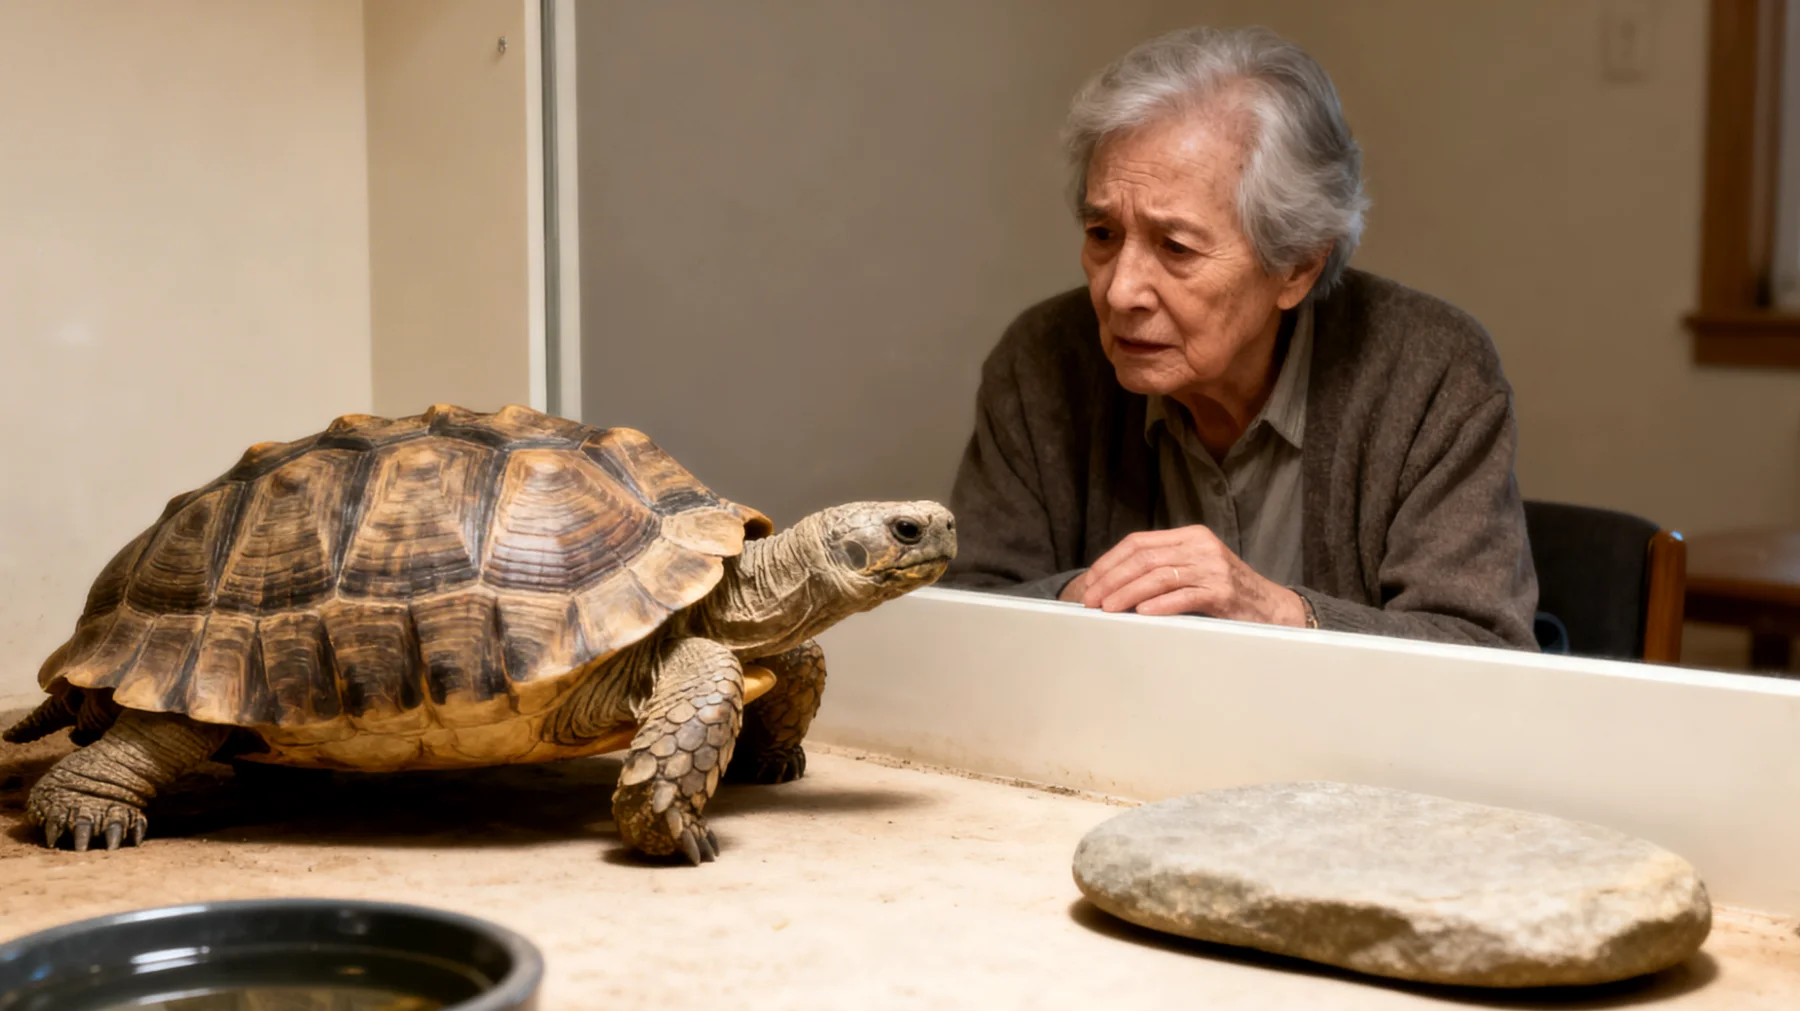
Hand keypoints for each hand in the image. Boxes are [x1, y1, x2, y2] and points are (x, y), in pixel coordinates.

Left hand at [1060, 525, 1306, 626]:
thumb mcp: (1196, 568)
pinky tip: (1141, 613)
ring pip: (1159, 577)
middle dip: (1112, 579)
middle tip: (1091, 598)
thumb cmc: (1226, 592)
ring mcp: (1212, 568)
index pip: (1138, 542)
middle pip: (1144, 558)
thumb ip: (1163, 567)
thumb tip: (1114, 584)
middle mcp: (1200, 547)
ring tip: (1108, 608)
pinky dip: (1160, 605)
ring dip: (1128, 593)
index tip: (1090, 581)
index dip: (1110, 561)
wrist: (1271, 608)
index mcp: (1189, 536)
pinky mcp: (1222, 592)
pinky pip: (1184, 597)